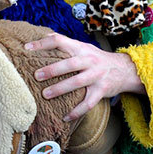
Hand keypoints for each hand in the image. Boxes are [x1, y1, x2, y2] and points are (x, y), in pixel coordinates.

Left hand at [25, 33, 144, 121]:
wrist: (125, 70)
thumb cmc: (97, 58)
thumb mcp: (84, 47)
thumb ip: (67, 44)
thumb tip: (45, 36)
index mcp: (81, 48)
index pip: (60, 41)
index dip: (43, 43)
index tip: (27, 48)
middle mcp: (89, 60)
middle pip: (70, 64)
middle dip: (52, 70)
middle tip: (36, 75)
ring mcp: (96, 76)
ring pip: (77, 83)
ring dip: (60, 89)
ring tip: (45, 94)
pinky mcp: (102, 91)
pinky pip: (88, 103)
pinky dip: (76, 111)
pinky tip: (65, 117)